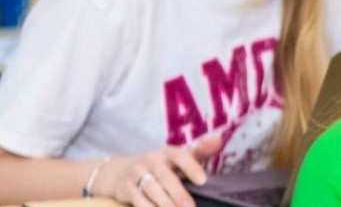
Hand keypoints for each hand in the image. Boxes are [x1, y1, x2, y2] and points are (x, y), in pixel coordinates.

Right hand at [97, 136, 222, 206]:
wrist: (121, 171)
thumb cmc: (161, 166)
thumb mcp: (178, 158)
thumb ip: (200, 152)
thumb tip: (219, 139)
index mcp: (168, 153)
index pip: (180, 156)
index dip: (191, 167)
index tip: (203, 181)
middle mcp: (151, 161)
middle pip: (166, 178)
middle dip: (179, 194)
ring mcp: (137, 174)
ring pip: (152, 190)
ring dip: (165, 204)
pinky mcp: (127, 188)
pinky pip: (139, 200)